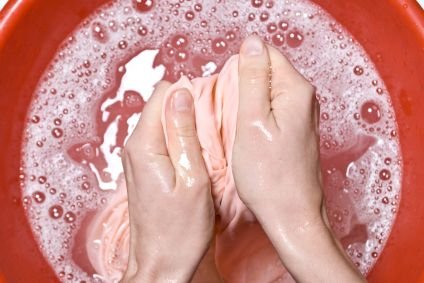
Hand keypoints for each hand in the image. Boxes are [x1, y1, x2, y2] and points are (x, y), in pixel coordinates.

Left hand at [121, 83, 214, 281]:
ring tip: (206, 146)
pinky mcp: (143, 168)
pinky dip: (180, 140)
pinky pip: (162, 139)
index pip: (163, 93)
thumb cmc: (180, 230)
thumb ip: (184, 132)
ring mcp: (136, 158)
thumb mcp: (192, 178)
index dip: (190, 94)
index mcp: (145, 145)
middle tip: (212, 131)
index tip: (211, 109)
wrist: (161, 264)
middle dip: (188, 108)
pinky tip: (195, 158)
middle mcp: (134, 147)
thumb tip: (181, 92)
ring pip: (163, 121)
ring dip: (185, 126)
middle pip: (162, 105)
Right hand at [232, 35, 365, 281]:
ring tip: (239, 131)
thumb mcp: (251, 121)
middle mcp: (304, 98)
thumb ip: (251, 79)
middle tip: (233, 118)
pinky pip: (269, 111)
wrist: (290, 214)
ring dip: (246, 105)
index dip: (240, 70)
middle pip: (264, 72)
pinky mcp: (294, 131)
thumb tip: (250, 43)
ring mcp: (301, 115)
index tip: (231, 97)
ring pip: (264, 93)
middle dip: (242, 88)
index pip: (263, 54)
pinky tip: (247, 139)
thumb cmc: (269, 175)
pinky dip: (253, 119)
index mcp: (295, 89)